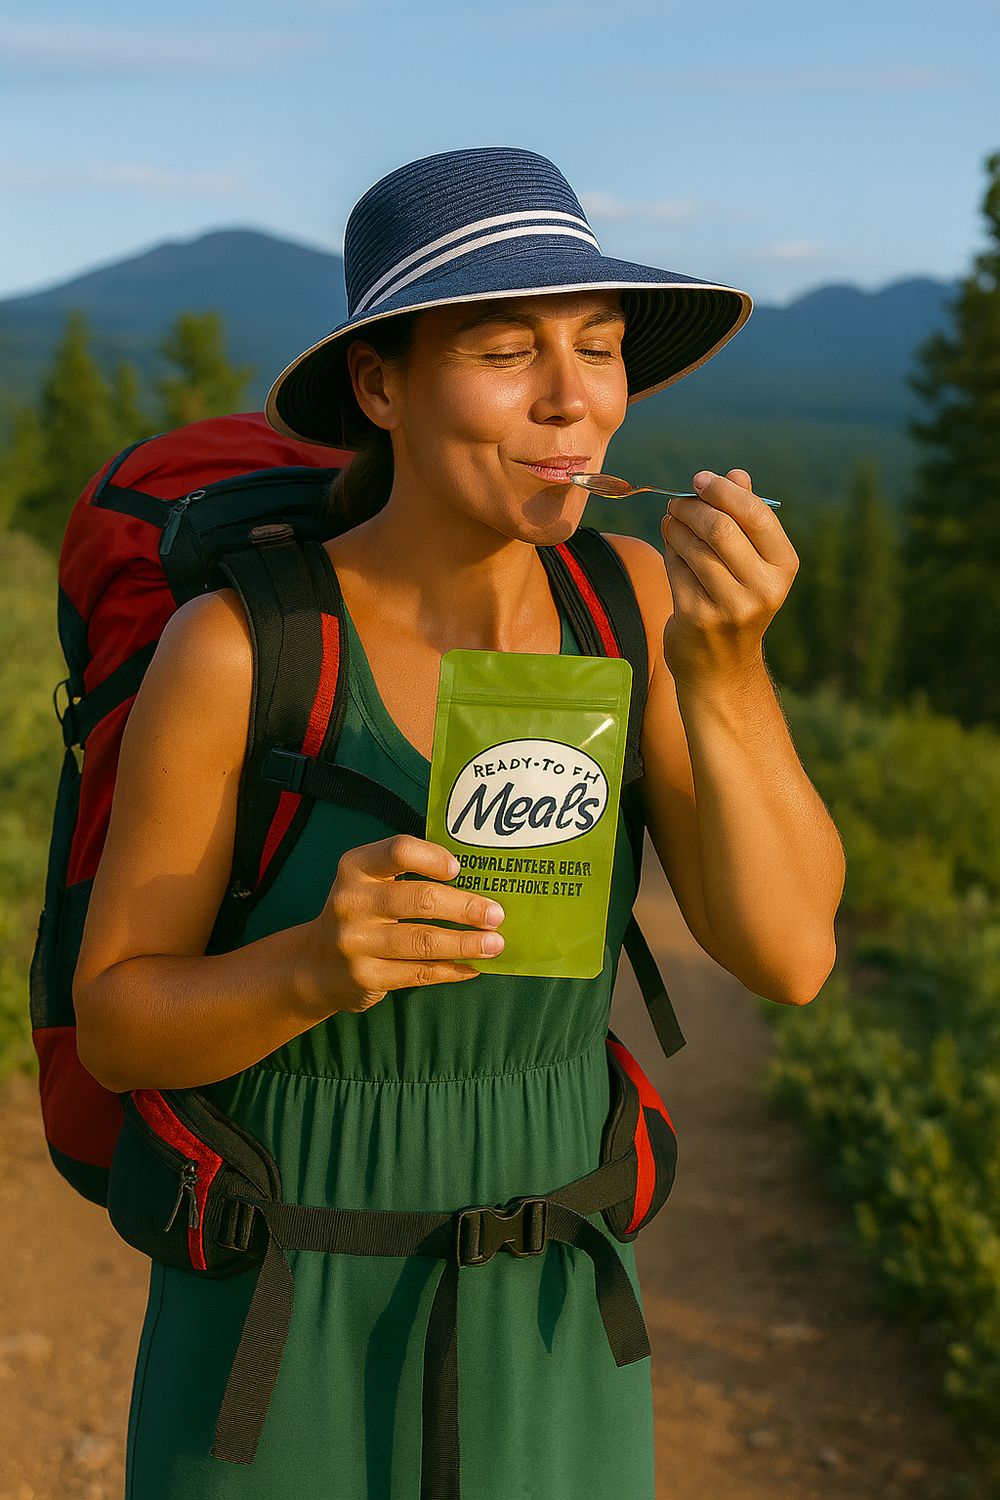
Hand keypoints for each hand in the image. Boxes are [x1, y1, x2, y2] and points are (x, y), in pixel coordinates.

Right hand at [299, 836, 505, 1016]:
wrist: (316, 965)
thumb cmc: (362, 913)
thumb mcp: (370, 883)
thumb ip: (409, 874)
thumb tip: (478, 881)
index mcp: (356, 867)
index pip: (398, 851)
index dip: (433, 858)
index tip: (459, 869)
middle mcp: (351, 901)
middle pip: (420, 900)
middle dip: (465, 907)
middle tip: (496, 914)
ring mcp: (355, 942)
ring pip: (423, 942)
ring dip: (466, 943)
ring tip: (495, 944)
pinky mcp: (365, 977)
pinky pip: (418, 973)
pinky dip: (451, 970)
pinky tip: (473, 967)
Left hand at [659, 468, 797, 688]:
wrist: (722, 666)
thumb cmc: (737, 600)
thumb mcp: (753, 561)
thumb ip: (746, 516)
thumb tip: (736, 474)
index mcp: (783, 566)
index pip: (755, 514)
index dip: (722, 490)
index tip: (699, 480)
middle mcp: (763, 588)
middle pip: (720, 528)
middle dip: (691, 507)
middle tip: (676, 502)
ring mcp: (730, 606)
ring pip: (693, 547)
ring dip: (675, 527)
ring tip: (671, 522)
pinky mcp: (698, 617)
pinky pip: (676, 568)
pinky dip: (669, 551)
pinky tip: (671, 547)